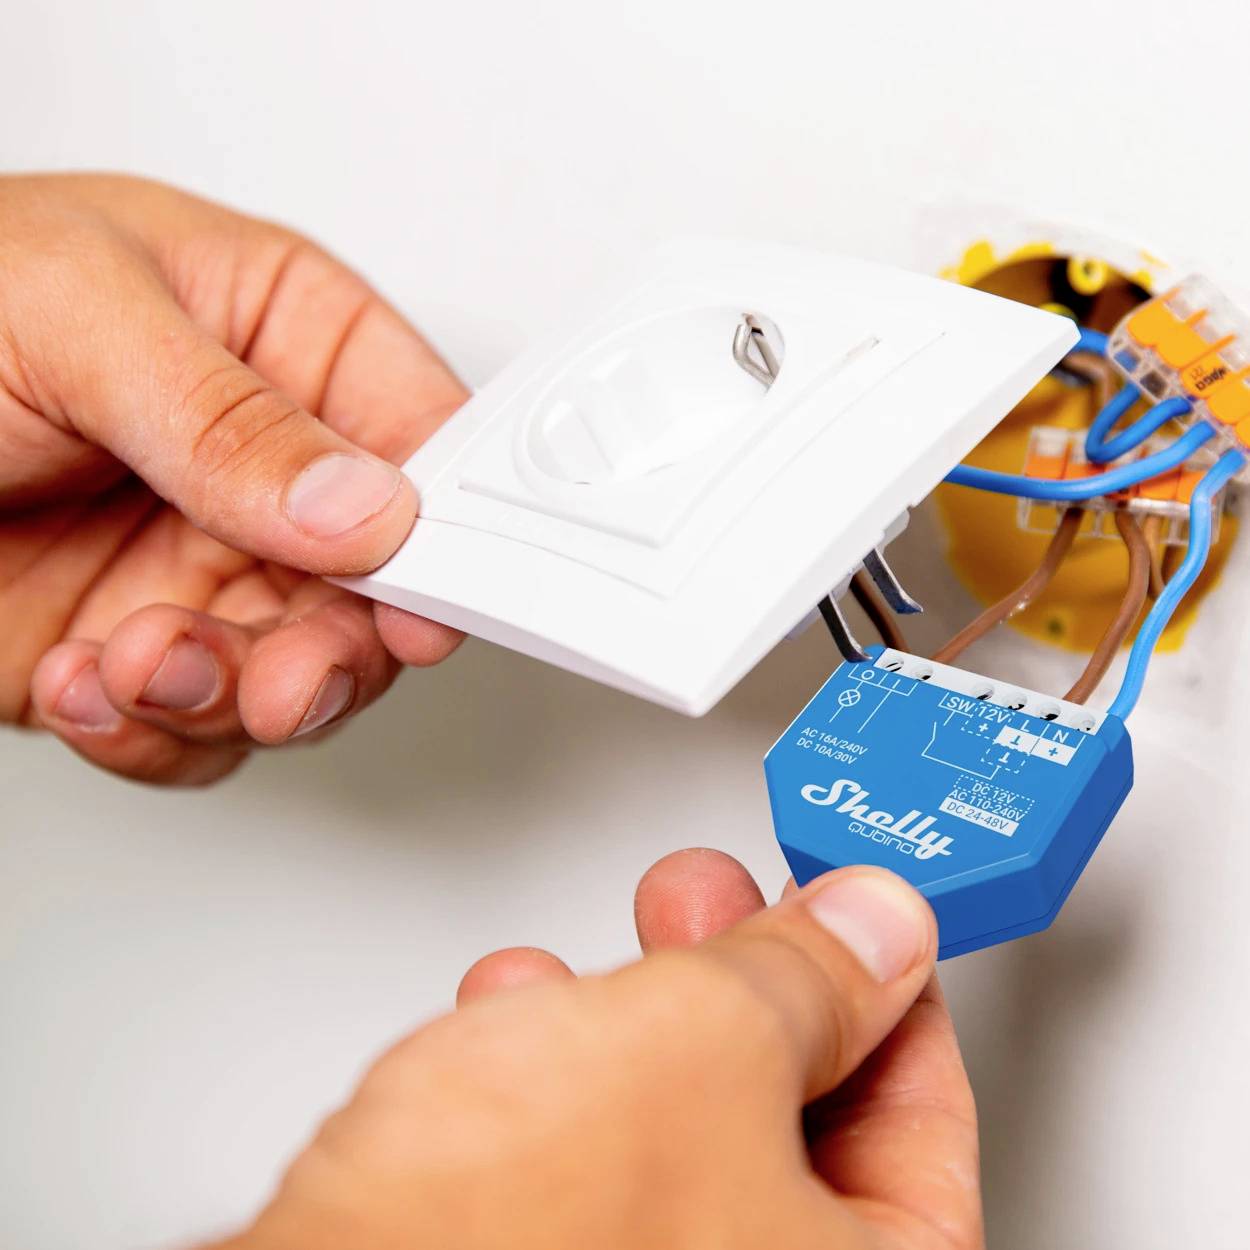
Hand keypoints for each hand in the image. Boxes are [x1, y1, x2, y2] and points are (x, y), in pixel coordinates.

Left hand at [0, 173, 465, 783]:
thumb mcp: (74, 313)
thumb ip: (231, 418)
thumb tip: (365, 506)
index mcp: (281, 340)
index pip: (421, 437)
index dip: (446, 526)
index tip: (429, 597)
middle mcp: (262, 467)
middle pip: (377, 586)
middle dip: (334, 648)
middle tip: (287, 675)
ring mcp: (206, 564)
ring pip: (299, 673)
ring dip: (229, 694)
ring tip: (142, 661)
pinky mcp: (140, 648)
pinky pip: (201, 728)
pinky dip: (156, 734)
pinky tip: (87, 685)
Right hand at [209, 853, 980, 1248]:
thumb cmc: (501, 1245)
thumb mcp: (701, 1047)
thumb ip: (806, 975)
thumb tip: (875, 927)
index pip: (928, 1131)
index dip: (893, 996)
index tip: (856, 923)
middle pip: (800, 1130)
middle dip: (748, 988)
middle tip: (727, 908)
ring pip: (683, 1138)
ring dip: (644, 1019)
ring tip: (613, 952)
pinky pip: (592, 1167)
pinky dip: (566, 1079)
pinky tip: (520, 1017)